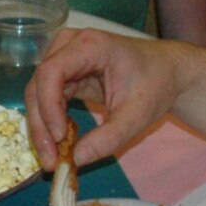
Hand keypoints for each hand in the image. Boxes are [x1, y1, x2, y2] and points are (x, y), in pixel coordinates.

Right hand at [25, 28, 181, 168]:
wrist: (167, 71)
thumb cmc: (155, 85)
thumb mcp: (137, 115)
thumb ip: (109, 138)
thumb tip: (76, 159)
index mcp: (90, 46)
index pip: (52, 71)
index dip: (48, 106)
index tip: (59, 137)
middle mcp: (69, 46)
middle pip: (39, 84)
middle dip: (41, 124)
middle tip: (49, 160)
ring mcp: (64, 58)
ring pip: (38, 94)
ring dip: (41, 127)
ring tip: (52, 158)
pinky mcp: (65, 74)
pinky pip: (48, 99)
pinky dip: (50, 122)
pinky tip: (59, 144)